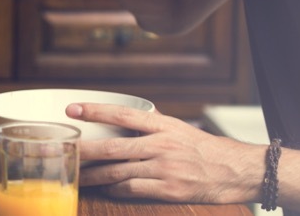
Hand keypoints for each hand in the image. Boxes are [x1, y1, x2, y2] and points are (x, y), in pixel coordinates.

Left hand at [66, 102, 261, 203]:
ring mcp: (165, 169)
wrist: (238, 171)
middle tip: (61, 150)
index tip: (71, 109)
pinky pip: (132, 189)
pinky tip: (101, 188)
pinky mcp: (169, 190)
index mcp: (162, 125)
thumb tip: (125, 116)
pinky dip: (113, 189)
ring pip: (117, 171)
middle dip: (83, 150)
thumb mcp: (178, 127)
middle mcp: (161, 145)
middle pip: (112, 147)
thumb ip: (151, 123)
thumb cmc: (205, 149)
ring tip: (73, 174)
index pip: (122, 114)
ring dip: (92, 175)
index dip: (95, 111)